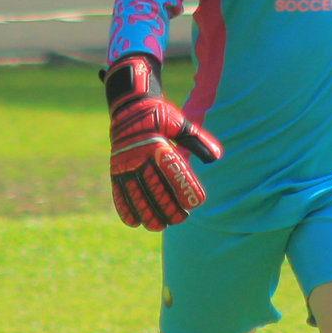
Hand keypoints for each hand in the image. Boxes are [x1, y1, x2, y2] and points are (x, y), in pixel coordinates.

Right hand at [103, 54, 222, 230]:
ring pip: (136, 195)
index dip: (185, 189)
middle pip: (155, 188)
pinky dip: (125, 208)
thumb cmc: (160, 116)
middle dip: (168, 207)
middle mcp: (139, 156)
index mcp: (157, 144)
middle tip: (181, 219)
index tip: (196, 203)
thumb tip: (216, 157)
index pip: (173, 172)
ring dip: (148, 213)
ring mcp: (125, 164)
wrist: (129, 106)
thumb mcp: (180, 123)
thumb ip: (197, 140)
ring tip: (160, 226)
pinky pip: (119, 192)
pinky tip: (135, 222)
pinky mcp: (116, 169)